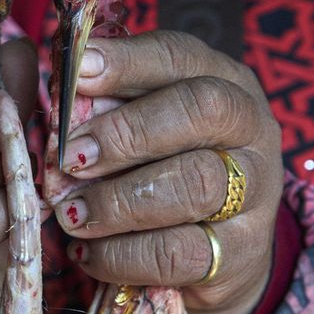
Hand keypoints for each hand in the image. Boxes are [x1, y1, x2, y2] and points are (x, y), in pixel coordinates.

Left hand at [52, 30, 282, 313]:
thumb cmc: (162, 172)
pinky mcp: (242, 253)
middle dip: (127, 131)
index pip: (179, 56)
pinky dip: (125, 255)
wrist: (221, 257)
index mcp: (223, 80)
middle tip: (71, 157)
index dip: (126, 62)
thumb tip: (58, 88)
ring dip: (121, 200)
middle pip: (200, 110)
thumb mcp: (141, 127)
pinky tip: (89, 255)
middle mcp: (250, 128)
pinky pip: (181, 252)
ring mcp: (255, 192)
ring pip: (196, 184)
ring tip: (73, 215)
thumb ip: (105, 105)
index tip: (76, 74)